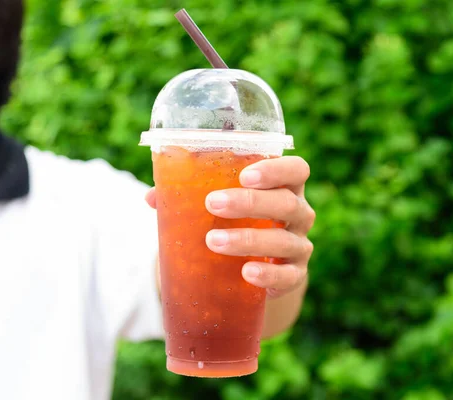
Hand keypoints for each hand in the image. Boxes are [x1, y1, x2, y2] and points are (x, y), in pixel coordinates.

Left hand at [145, 156, 314, 297]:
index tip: (245, 175)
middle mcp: (299, 214)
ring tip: (213, 241)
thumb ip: (192, 196)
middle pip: (287, 203)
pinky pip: (289, 276)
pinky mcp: (295, 275)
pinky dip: (269, 275)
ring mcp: (299, 245)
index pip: (296, 170)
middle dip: (249, 202)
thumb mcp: (221, 205)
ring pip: (285, 240)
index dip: (276, 170)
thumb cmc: (236, 222)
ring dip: (249, 239)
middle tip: (213, 203)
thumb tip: (152, 197)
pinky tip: (247, 273)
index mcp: (285, 187)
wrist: (252, 266)